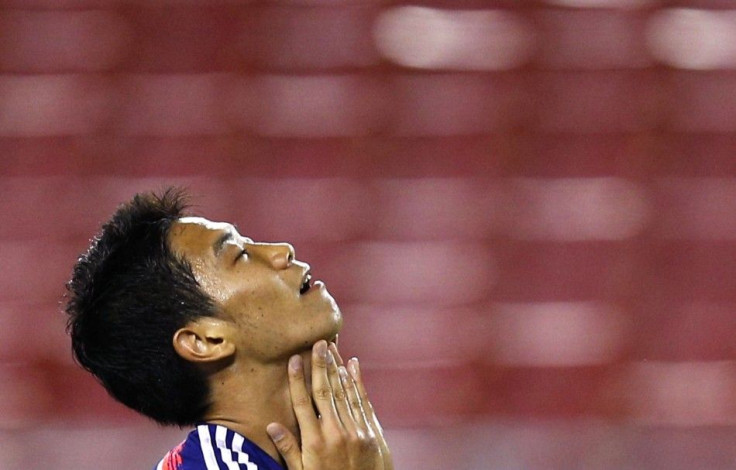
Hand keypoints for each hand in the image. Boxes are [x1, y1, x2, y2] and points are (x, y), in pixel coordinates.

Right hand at [266, 341, 392, 469]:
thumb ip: (288, 449)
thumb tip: (271, 426)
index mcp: (314, 442)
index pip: (303, 403)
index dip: (298, 380)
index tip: (294, 359)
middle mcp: (335, 432)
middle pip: (325, 391)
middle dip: (321, 365)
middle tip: (318, 343)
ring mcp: (356, 431)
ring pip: (345, 392)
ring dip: (337, 368)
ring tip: (331, 348)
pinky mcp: (371, 432)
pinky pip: (362, 401)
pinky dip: (357, 382)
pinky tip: (352, 366)